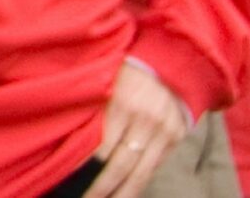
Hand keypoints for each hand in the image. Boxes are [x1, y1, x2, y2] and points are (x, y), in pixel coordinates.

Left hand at [86, 60, 189, 197]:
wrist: (170, 64)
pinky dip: (141, 180)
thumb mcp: (108, 84)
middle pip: (121, 163)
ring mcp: (162, 132)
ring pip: (141, 171)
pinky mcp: (175, 138)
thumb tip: (79, 139)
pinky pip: (155, 165)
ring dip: (124, 192)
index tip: (74, 178)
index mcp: (121, 104)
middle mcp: (143, 120)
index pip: (103, 143)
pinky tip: (129, 191)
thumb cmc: (128, 73)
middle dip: (103, 186)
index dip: (89, 164)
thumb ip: (98, 111)